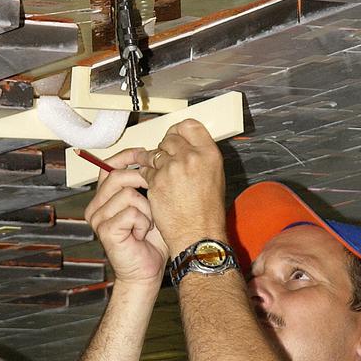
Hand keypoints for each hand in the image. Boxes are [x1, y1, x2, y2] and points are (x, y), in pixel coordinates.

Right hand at [84, 148, 167, 285]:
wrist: (147, 271)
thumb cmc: (151, 241)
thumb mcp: (150, 205)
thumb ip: (146, 185)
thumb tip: (152, 158)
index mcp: (103, 198)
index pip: (107, 167)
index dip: (126, 157)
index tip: (144, 153)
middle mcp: (95, 206)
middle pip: (117, 176)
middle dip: (143, 181)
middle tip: (157, 195)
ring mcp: (98, 218)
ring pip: (128, 194)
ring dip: (147, 209)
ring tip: (148, 223)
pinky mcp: (105, 230)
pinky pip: (131, 212)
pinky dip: (144, 222)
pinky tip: (142, 234)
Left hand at [140, 120, 226, 256]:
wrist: (198, 234)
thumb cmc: (208, 212)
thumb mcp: (215, 177)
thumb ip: (201, 158)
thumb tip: (188, 147)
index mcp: (209, 154)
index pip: (190, 125)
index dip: (180, 130)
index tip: (175, 134)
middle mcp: (190, 157)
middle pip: (170, 137)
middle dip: (166, 147)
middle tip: (166, 156)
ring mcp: (171, 169)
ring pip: (155, 153)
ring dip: (153, 160)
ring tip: (158, 171)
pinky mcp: (156, 181)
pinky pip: (145, 170)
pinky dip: (147, 175)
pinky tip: (155, 184)